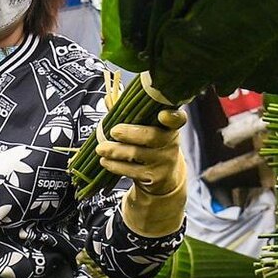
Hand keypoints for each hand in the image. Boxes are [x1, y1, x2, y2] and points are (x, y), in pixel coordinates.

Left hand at [99, 107, 188, 236]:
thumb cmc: (152, 147)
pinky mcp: (154, 178)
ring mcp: (163, 162)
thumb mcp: (147, 129)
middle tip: (113, 131)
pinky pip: (131, 171)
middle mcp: (170, 144)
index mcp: (169, 127)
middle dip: (130, 133)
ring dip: (115, 150)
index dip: (172, 117)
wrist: (165, 179)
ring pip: (136, 154)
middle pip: (151, 136)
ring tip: (100, 148)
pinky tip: (105, 161)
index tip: (162, 114)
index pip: (177, 120)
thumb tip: (108, 99)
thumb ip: (130, 113)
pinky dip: (115, 166)